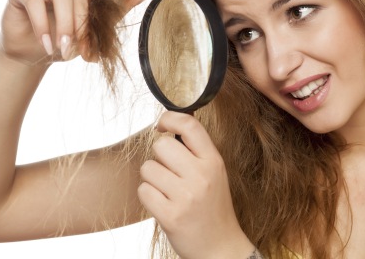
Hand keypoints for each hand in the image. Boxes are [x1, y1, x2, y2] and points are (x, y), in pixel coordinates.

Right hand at [0, 0, 147, 64]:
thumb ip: (116, 12)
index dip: (98, 25)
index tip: (93, 53)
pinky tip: (46, 43)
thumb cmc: (65, 40)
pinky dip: (42, 23)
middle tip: (77, 52)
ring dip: (64, 25)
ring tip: (62, 48)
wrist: (32, 52)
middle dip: (81, 27)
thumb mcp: (93, 31)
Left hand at [138, 112, 254, 258]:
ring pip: (148, 168)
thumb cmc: (212, 207)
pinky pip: (144, 190)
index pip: (190, 126)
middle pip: (161, 146)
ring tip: (168, 191)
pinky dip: (149, 196)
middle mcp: (201, 176)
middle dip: (159, 157)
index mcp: (213, 161)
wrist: (219, 247)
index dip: (170, 119)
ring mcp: (186, 197)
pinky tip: (163, 204)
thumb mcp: (214, 173)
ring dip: (152, 179)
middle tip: (169, 172)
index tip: (161, 125)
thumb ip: (196, 150)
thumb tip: (170, 123)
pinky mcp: (171, 215)